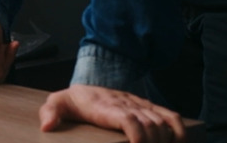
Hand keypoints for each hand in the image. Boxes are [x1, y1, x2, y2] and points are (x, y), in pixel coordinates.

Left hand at [40, 84, 185, 142]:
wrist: (84, 89)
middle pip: (150, 125)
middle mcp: (126, 103)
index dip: (138, 135)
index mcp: (106, 106)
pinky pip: (170, 116)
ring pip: (161, 123)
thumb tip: (47, 126)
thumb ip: (50, 113)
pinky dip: (179, 131)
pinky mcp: (148, 107)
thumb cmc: (72, 102)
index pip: (129, 119)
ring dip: (164, 140)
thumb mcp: (56, 104)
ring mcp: (139, 104)